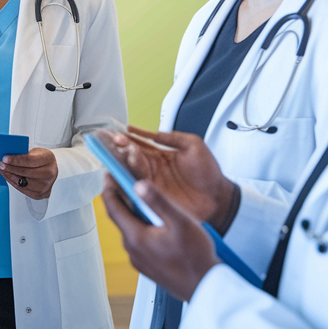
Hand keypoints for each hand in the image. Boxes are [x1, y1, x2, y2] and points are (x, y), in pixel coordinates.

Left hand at [0, 147, 57, 199]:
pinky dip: (13, 183)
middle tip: (0, 165)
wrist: (51, 169)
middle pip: (26, 173)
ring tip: (2, 170)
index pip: (30, 160)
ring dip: (10, 176)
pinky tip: (8, 177)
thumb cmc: (41, 159)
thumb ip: (24, 154)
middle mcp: (49, 174)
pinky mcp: (39, 194)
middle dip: (10, 169)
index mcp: (49, 159)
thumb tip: (8, 157)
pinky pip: (22, 189)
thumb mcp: (35, 151)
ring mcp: (45, 186)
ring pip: (23, 183)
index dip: (16, 160)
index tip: (5, 158)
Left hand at [100, 175, 217, 301]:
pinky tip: (156, 223)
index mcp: (136, 238)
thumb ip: (158, 201)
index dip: (109, 189)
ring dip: (132, 213)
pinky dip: (141, 227)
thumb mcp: (180, 221)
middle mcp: (133, 251)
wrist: (207, 287)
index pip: (113, 208)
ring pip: (131, 230)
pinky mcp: (148, 267)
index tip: (108, 174)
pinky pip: (139, 242)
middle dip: (120, 198)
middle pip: (120, 218)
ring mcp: (140, 260)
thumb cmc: (196, 257)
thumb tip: (138, 184)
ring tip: (140, 198)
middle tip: (122, 181)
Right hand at [112, 128, 236, 231]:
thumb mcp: (194, 145)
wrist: (218, 197)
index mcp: (160, 154)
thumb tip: (154, 133)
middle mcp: (152, 168)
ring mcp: (152, 182)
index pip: (137, 142)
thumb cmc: (209, 173)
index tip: (112, 131)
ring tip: (119, 151)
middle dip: (118, 146)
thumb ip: (173, 137)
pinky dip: (128, 179)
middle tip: (109, 140)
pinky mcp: (153, 196)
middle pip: (128, 155)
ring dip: (123, 160)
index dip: (124, 136)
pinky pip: (136, 186)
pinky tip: (121, 173)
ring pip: (131, 169)